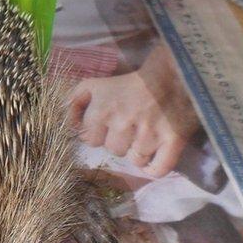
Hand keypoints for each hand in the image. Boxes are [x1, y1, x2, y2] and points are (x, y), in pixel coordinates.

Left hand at [68, 44, 199, 176]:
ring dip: (138, 151)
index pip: (89, 139)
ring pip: (134, 160)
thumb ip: (75, 101)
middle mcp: (123, 124)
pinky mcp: (173, 140)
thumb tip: (68, 124)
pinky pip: (157, 169)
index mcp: (102, 110)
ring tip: (146, 135)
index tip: (108, 125)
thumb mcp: (95, 85)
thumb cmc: (130, 82)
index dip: (98, 133)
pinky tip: (154, 156)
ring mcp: (148, 134)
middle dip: (119, 141)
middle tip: (131, 127)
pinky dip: (154, 167)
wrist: (173, 72)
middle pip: (113, 150)